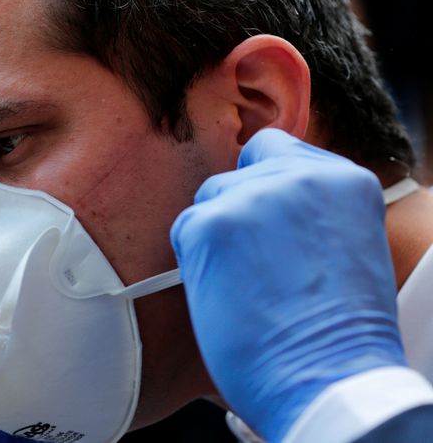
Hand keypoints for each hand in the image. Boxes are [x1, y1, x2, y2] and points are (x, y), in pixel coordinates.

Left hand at [170, 129, 406, 441]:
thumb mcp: (341, 246)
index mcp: (343, 180)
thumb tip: (258, 203)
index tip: (259, 215)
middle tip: (253, 265)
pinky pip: (185, 230)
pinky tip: (227, 294)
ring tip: (246, 286)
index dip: (260, 181)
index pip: (275, 150)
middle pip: (236, 174)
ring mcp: (253, 195)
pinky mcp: (212, 223)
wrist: (331, 380)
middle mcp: (299, 175)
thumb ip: (306, 211)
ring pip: (209, 200)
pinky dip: (196, 262)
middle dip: (237, 213)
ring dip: (216, 238)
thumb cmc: (336, 332)